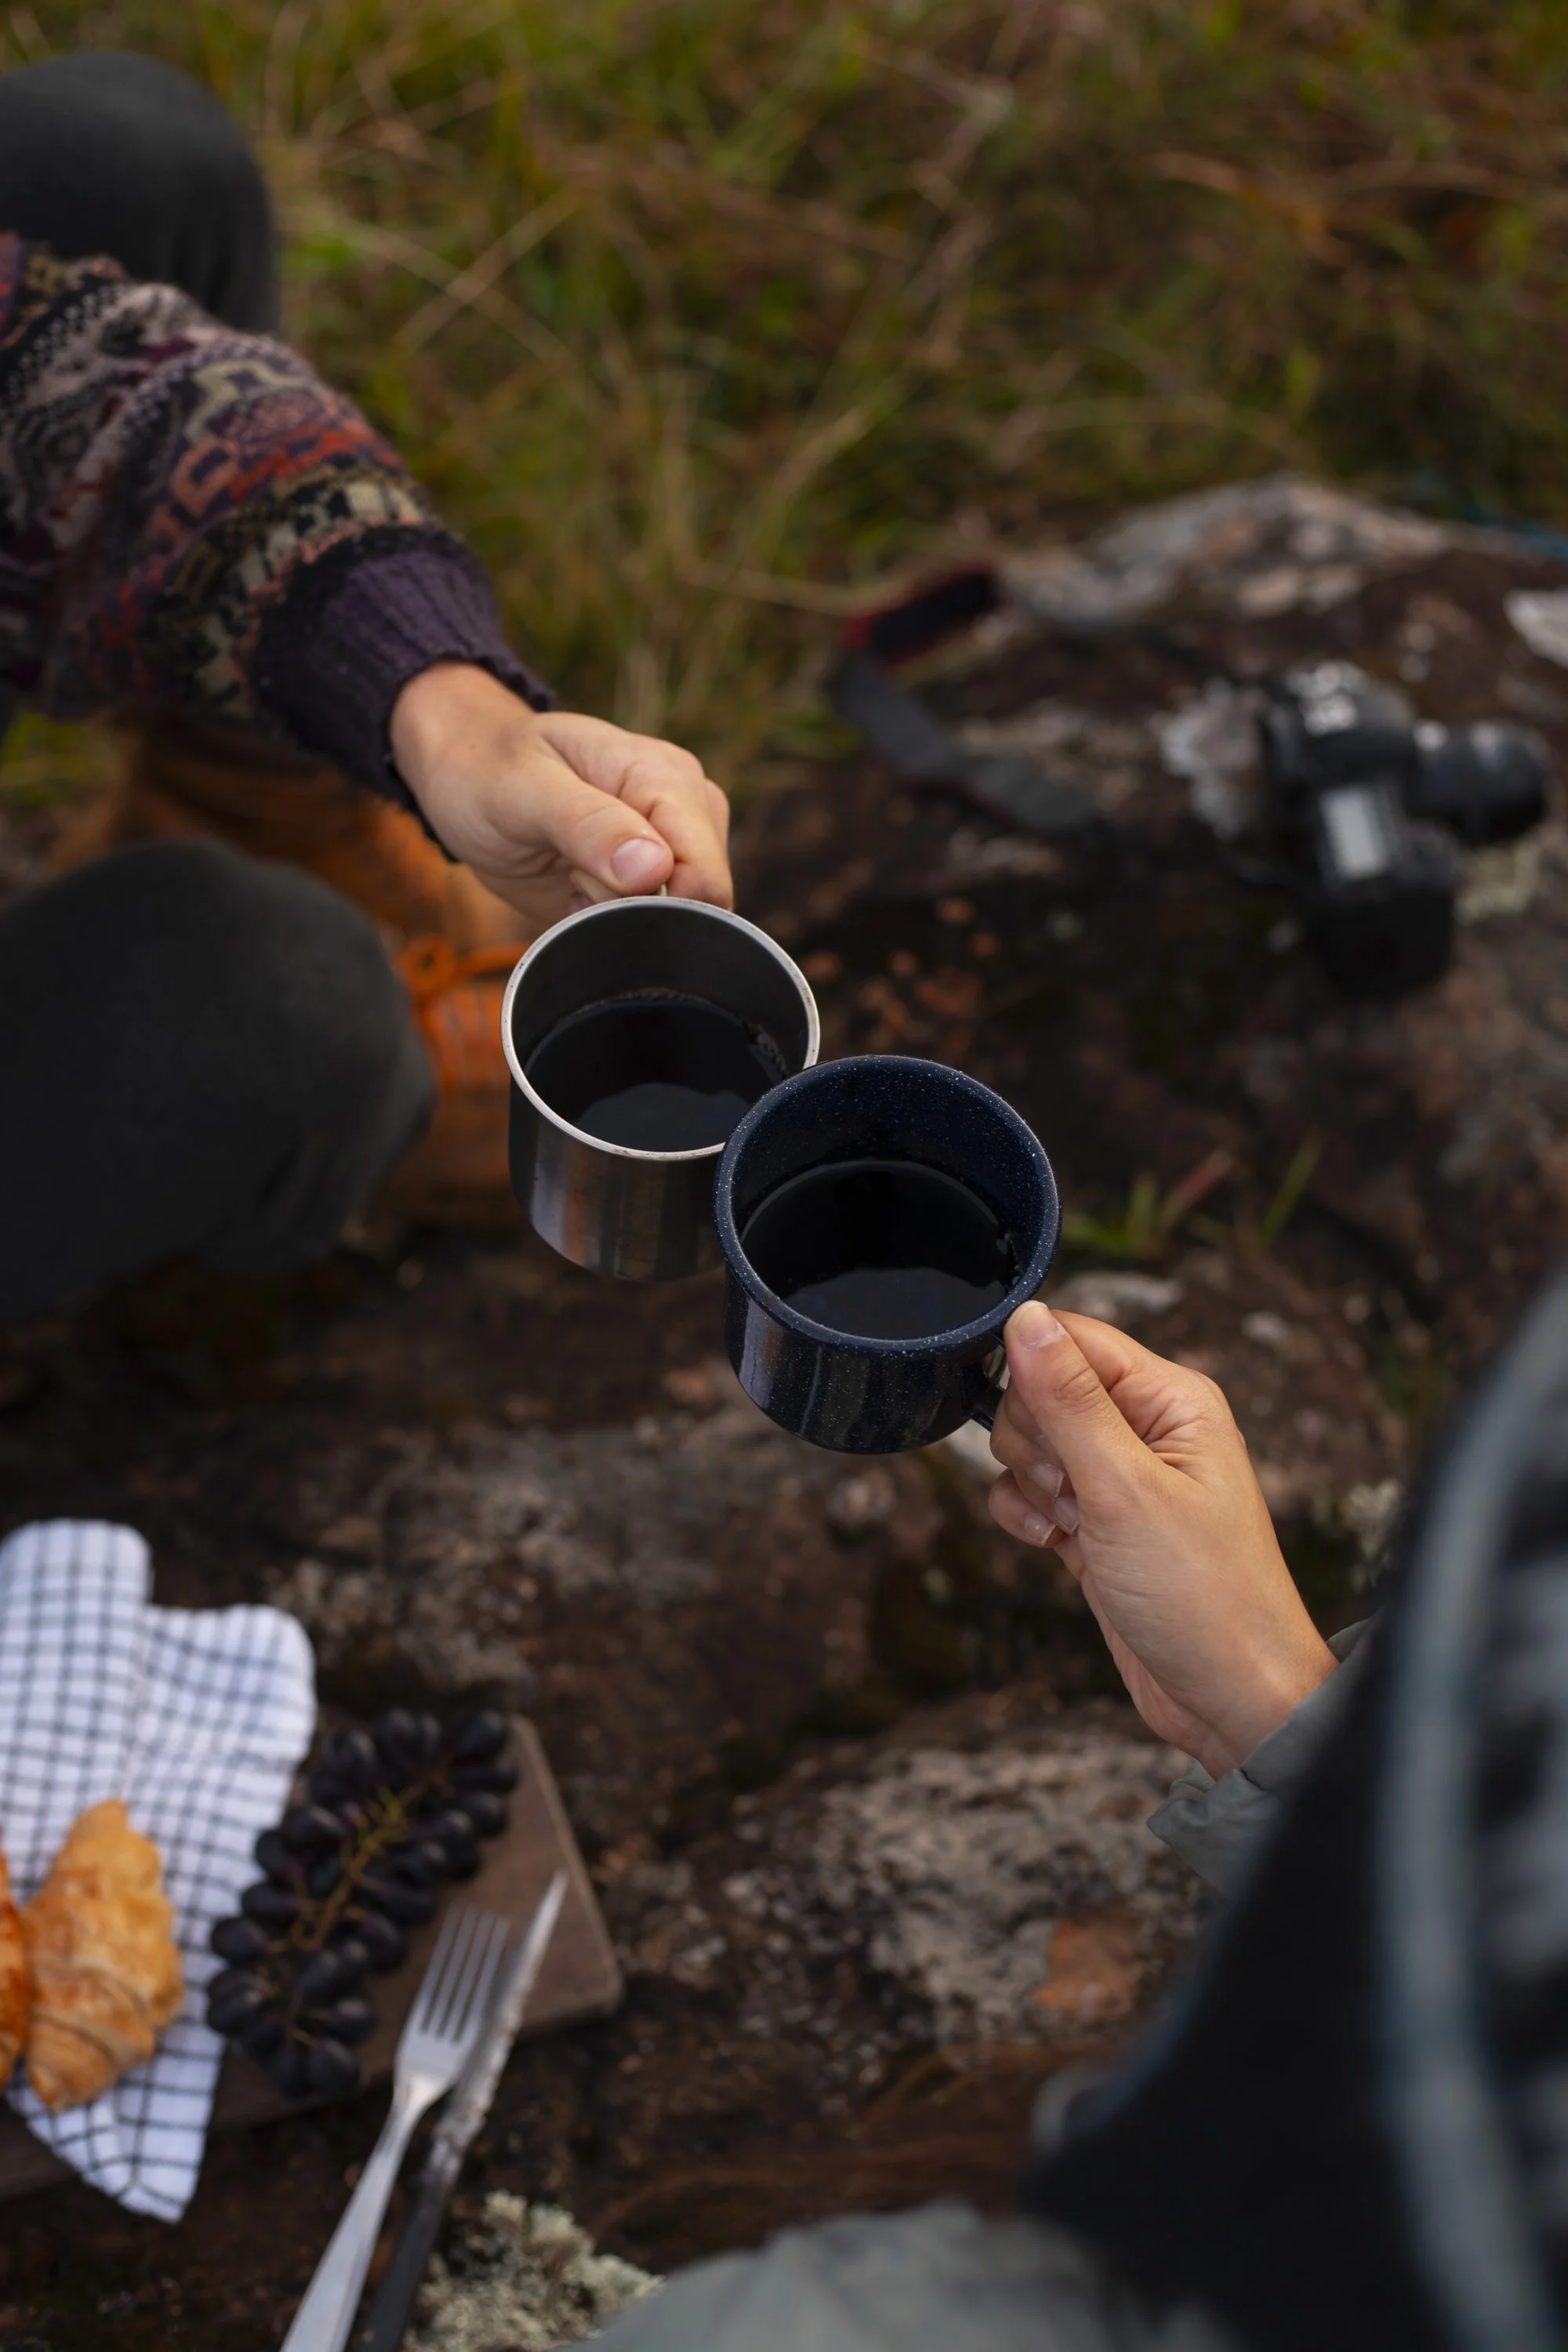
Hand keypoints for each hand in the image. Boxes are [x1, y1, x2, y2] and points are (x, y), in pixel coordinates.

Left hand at [389, 662, 731, 932]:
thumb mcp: (523, 790)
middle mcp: (685, 811)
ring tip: (572, 871)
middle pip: (694, 904)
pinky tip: (577, 888)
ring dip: (613, 914)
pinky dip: (606, 921)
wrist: (468, 777)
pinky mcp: (653, 880)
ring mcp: (674, 847)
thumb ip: (587, 825)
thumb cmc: (491, 771)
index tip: (587, 878)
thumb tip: (655, 868)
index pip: (703, 870)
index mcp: (667, 776)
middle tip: (572, 865)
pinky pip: (648, 930)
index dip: (653, 901)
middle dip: (627, 906)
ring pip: (672, 923)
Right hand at [989, 1301, 1335, 1776]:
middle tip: (1073, 1488)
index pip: (1075, 1337)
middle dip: (1035, 1439)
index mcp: (1172, 1399)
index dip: (1033, 1370)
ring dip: (1031, 1483)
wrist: (1231, 1700)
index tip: (1038, 1425)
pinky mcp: (1098, 1524)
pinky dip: (1028, 1516)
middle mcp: (1149, 1429)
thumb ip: (1069, 1400)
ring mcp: (1122, 1479)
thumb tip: (1026, 1318)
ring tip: (1076, 1523)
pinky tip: (1057, 1544)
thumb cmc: (1206, 1598)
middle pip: (1042, 1388)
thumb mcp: (1125, 1489)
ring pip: (1031, 1442)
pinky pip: (1032, 1491)